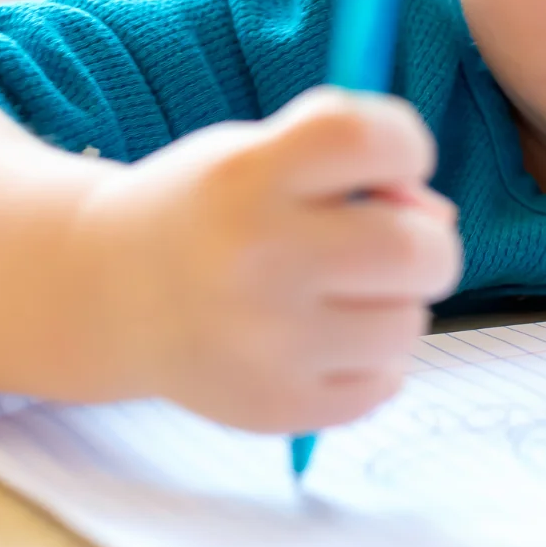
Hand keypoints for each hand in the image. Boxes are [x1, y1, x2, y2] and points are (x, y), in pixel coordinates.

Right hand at [70, 87, 461, 433]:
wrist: (107, 293)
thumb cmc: (210, 210)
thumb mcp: (259, 152)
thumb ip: (353, 160)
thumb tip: (439, 218)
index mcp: (248, 175)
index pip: (370, 139)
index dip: (405, 145)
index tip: (390, 164)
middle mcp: (254, 258)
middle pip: (418, 249)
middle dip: (424, 240)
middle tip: (387, 242)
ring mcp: (264, 343)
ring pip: (410, 323)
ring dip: (396, 304)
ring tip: (341, 294)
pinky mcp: (275, 407)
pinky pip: (384, 384)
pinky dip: (371, 362)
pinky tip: (323, 341)